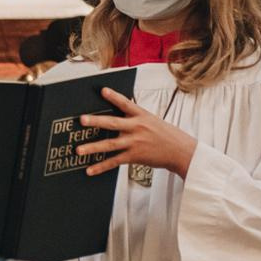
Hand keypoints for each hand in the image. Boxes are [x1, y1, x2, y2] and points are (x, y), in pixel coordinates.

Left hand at [77, 88, 197, 179]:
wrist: (181, 151)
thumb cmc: (166, 135)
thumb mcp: (152, 121)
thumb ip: (135, 118)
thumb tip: (119, 114)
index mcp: (142, 116)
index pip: (126, 104)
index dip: (114, 96)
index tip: (103, 91)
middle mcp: (137, 128)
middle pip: (113, 123)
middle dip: (96, 121)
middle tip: (82, 120)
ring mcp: (135, 143)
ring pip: (110, 145)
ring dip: (93, 147)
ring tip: (79, 150)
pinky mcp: (135, 156)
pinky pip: (114, 161)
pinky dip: (101, 167)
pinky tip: (90, 170)